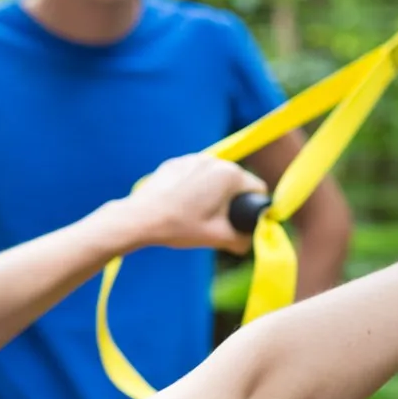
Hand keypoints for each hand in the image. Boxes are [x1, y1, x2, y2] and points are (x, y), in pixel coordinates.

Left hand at [125, 153, 266, 254]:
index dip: (252, 208)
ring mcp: (192, 158)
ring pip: (214, 178)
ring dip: (213, 193)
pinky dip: (194, 187)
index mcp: (229, 175)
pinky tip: (181, 204)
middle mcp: (213, 160)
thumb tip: (250, 240)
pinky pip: (194, 174)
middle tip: (215, 221)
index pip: (257, 189)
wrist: (140, 218)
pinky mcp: (175, 163)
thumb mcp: (218, 237)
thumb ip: (243, 239)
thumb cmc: (180, 226)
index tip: (238, 221)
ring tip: (195, 213)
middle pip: (236, 182)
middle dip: (231, 200)